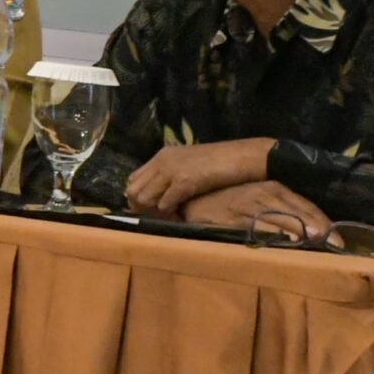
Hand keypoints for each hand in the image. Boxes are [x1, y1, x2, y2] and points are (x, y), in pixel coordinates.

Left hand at [125, 138, 275, 217]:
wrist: (241, 156)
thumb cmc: (219, 163)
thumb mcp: (188, 166)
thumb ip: (172, 177)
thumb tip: (160, 199)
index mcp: (161, 156)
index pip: (133, 179)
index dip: (137, 197)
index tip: (149, 210)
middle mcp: (162, 161)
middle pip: (133, 189)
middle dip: (141, 208)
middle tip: (157, 217)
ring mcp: (172, 170)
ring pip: (144, 197)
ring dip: (154, 211)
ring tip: (169, 217)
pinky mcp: (185, 180)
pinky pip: (164, 202)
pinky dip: (168, 212)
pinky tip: (178, 215)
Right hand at [180, 180, 333, 238]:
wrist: (190, 197)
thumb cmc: (228, 200)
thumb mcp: (257, 201)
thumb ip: (282, 213)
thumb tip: (313, 233)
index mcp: (272, 188)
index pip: (305, 205)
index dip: (324, 222)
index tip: (343, 242)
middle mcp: (263, 193)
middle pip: (296, 211)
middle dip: (317, 227)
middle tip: (337, 244)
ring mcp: (247, 205)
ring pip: (279, 216)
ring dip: (298, 228)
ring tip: (317, 241)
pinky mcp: (231, 217)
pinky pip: (254, 225)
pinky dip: (270, 232)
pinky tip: (284, 240)